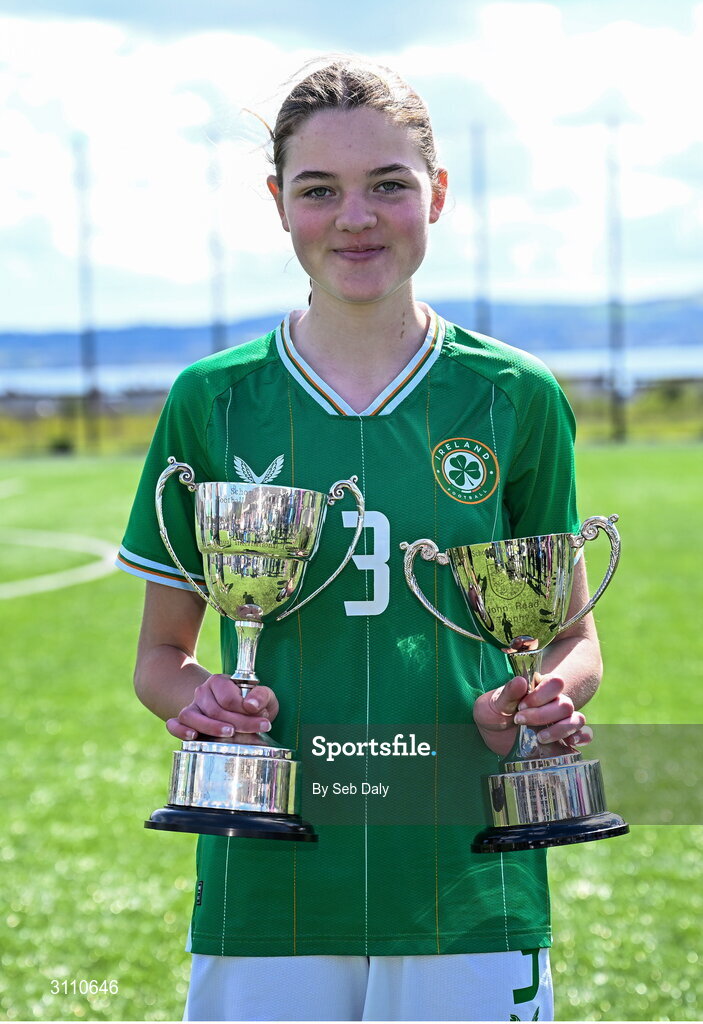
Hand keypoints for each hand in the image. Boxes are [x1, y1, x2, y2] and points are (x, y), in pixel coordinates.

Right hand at [166, 675, 278, 743]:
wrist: (238, 714)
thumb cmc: (252, 705)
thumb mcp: (263, 697)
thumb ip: (261, 696)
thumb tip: (251, 705)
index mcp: (218, 681)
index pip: (228, 698)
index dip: (245, 710)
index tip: (264, 719)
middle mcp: (202, 693)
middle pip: (215, 710)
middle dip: (239, 723)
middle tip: (259, 730)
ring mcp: (192, 708)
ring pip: (192, 717)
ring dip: (211, 727)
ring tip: (230, 734)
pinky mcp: (184, 723)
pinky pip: (174, 725)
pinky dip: (180, 730)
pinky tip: (193, 736)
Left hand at [473, 673, 591, 756]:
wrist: (492, 737)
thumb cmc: (493, 714)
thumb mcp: (494, 704)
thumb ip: (508, 693)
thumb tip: (521, 681)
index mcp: (538, 689)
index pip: (555, 683)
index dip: (542, 695)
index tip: (521, 706)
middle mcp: (552, 703)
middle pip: (565, 704)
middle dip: (543, 715)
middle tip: (520, 721)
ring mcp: (559, 720)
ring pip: (576, 719)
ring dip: (560, 729)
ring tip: (539, 738)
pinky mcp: (562, 738)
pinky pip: (584, 735)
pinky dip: (581, 738)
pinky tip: (569, 743)